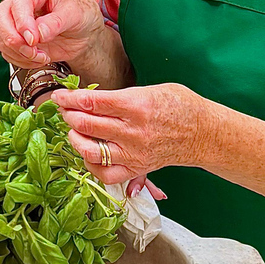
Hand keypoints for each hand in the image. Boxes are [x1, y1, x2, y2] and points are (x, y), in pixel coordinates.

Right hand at [0, 0, 103, 68]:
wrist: (84, 31)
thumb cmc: (80, 14)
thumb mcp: (75, 15)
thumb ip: (56, 23)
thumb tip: (39, 33)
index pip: (18, 2)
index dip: (22, 23)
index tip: (33, 39)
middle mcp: (21, 1)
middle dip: (13, 39)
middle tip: (32, 50)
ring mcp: (15, 20)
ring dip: (17, 52)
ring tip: (40, 56)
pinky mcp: (15, 38)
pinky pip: (6, 51)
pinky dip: (20, 60)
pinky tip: (38, 58)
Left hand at [51, 83, 209, 183]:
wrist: (204, 132)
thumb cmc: (179, 105)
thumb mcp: (149, 89)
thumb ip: (120, 96)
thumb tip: (91, 100)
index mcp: (137, 105)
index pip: (93, 102)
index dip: (70, 99)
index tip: (60, 97)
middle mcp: (133, 131)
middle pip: (87, 125)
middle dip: (69, 116)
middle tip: (65, 111)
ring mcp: (134, 153)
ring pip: (91, 151)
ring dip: (75, 139)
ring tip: (73, 131)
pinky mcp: (137, 168)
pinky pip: (106, 174)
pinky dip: (91, 166)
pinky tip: (88, 154)